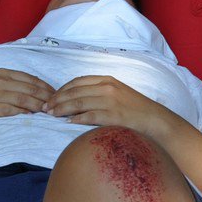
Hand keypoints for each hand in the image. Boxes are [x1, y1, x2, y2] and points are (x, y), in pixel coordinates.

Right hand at [0, 68, 54, 129]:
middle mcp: (1, 81)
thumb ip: (9, 82)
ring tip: (49, 113)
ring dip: (39, 106)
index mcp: (2, 73)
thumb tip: (29, 89)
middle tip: (57, 106)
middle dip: (47, 97)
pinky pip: (12, 110)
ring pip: (25, 99)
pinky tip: (32, 116)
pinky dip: (24, 113)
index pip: (31, 79)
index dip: (46, 87)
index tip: (56, 95)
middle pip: (31, 89)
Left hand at [46, 74, 177, 137]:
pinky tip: (68, 122)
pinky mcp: (114, 115)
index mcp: (107, 80)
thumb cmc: (136, 110)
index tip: (51, 98)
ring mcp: (111, 101)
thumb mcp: (118, 94)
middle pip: (75, 91)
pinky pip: (90, 115)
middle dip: (57, 99)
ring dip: (62, 108)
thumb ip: (99, 93)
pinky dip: (77, 118)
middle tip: (45, 108)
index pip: (78, 81)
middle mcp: (107, 87)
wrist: (156, 121)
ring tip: (51, 115)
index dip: (62, 89)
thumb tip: (77, 100)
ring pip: (79, 102)